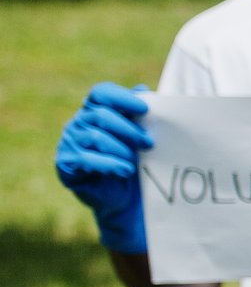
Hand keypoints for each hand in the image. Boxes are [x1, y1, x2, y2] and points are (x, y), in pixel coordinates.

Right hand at [56, 83, 152, 252]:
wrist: (124, 197)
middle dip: (128, 129)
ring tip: (137, 161)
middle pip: (99, 115)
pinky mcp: (66, 163)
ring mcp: (69, 142)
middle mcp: (78, 122)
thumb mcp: (140, 137)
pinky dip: (109, 164)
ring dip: (120, 148)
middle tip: (149, 143)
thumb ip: (141, 115)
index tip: (145, 108)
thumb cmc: (133, 160)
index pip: (102, 92)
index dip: (122, 98)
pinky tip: (125, 170)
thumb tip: (143, 89)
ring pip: (93, 136)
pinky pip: (85, 159)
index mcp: (95, 109)